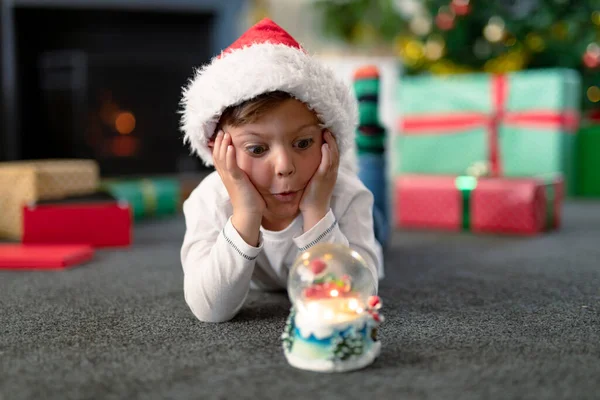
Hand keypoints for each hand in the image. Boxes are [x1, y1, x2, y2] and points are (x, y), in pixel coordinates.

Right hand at [212, 131, 264, 245]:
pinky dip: (229, 155)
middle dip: (219, 142)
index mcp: (227, 176)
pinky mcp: (236, 181)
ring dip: (223, 145)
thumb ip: (244, 175)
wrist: (249, 215)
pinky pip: (230, 166)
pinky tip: (230, 147)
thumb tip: (248, 169)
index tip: (221, 135)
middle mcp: (225, 176)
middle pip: (217, 155)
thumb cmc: (250, 201)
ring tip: (224, 134)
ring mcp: (230, 178)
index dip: (218, 146)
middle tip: (221, 130)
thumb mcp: (245, 184)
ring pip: (222, 158)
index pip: (219, 157)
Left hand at [299, 130, 338, 230]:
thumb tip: (300, 162)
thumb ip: (309, 171)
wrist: (313, 211)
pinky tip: (325, 145)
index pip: (331, 153)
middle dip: (332, 139)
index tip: (325, 131)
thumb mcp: (311, 180)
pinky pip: (328, 164)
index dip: (330, 142)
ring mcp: (329, 175)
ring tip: (327, 131)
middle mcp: (331, 172)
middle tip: (327, 127)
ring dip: (331, 143)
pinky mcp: (324, 178)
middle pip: (335, 151)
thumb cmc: (310, 197)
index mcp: (328, 171)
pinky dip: (328, 154)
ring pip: (333, 155)